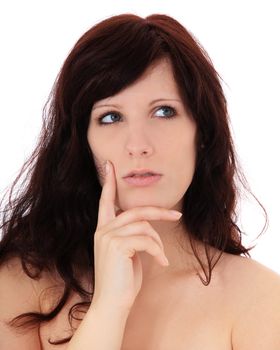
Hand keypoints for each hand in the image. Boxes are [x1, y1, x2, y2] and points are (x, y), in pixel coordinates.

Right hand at [92, 160, 181, 311]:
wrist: (112, 304)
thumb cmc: (122, 280)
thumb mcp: (127, 253)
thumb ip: (132, 236)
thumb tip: (149, 228)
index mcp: (104, 229)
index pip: (105, 201)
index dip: (107, 182)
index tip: (108, 164)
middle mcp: (103, 230)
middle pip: (136, 210)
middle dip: (159, 211)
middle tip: (177, 213)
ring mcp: (108, 237)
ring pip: (144, 225)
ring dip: (157, 241)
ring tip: (161, 256)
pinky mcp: (118, 245)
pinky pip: (146, 239)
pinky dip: (158, 250)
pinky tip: (161, 262)